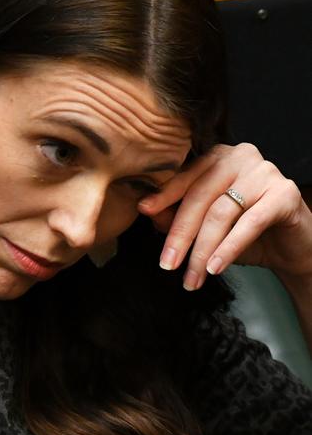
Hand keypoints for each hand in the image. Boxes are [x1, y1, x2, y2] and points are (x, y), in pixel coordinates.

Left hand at [136, 142, 311, 289]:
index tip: (144, 211)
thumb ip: (177, 216)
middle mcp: (240, 157)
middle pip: (200, 197)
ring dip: (203, 250)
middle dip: (180, 235)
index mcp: (217, 158)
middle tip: (168, 265)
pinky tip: (215, 267)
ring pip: (221, 212)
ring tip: (192, 277)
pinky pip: (249, 223)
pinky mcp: (285, 193)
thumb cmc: (243, 233)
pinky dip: (229, 248)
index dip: (164, 195)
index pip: (185, 176)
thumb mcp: (205, 226)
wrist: (289, 247)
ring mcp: (265, 172)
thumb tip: (149, 213)